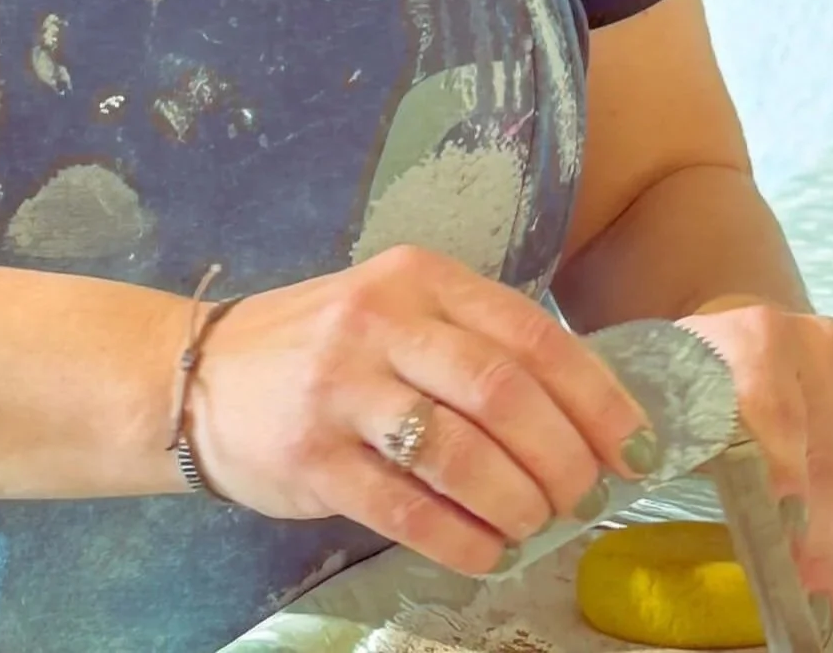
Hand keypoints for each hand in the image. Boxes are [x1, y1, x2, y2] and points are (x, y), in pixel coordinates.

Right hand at [185, 246, 658, 572]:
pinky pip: (405, 509)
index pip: (532, 336)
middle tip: (586, 495)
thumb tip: (581, 414)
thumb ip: (473, 345)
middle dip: (563, 456)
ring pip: (459, 453)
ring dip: (517, 500)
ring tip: (539, 524)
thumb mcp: (399, 311)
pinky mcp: (310, 459)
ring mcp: (341, 390)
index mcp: (420, 279)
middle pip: (503, 393)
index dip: (595, 396)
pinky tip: (488, 553)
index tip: (636, 445)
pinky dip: (461, 539)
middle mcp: (383, 323)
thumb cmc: (323, 345)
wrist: (196, 378)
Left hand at [684, 303, 832, 632]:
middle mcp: (823, 343)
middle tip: (803, 601)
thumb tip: (646, 465)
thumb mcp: (679, 403)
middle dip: (815, 539)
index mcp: (760, 335)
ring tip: (828, 606)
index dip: (780, 476)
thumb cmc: (709, 388)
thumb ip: (671, 433)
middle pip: (824, 454)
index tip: (780, 538)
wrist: (749, 348)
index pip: (775, 411)